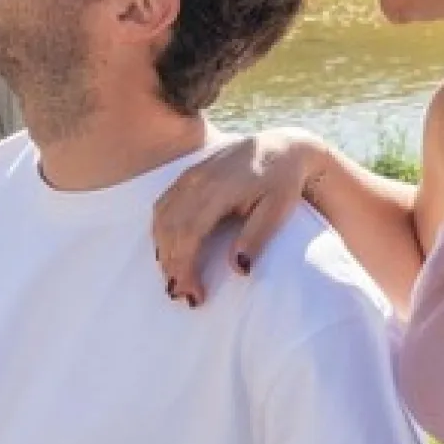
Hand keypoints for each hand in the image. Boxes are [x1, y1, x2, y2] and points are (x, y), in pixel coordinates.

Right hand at [152, 128, 325, 306]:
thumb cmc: (282, 182)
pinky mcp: (186, 177)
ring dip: (163, 252)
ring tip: (176, 279)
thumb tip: (238, 269)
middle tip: (183, 295)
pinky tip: (170, 252)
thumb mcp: (278, 211)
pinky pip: (162, 208)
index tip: (194, 294)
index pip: (189, 233)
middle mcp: (196, 181)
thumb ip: (257, 237)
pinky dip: (161, 234)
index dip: (185, 267)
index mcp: (218, 189)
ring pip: (161, 220)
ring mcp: (188, 177)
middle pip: (169, 230)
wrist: (281, 147)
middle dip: (171, 266)